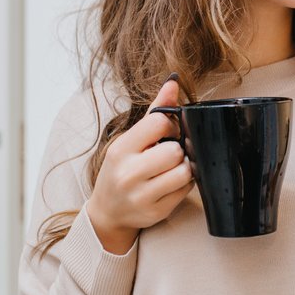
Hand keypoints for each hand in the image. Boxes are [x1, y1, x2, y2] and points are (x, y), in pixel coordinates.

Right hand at [84, 77, 192, 253]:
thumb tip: (174, 82)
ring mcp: (142, 196)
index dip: (170, 125)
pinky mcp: (156, 212)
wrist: (108, 212)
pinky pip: (186, 190)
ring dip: (184, 167)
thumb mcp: (130, 140)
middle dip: (177, 149)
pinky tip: (172, 181)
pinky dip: (184, 183)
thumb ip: (154, 112)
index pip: (158, 123)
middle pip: (174, 151)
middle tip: (170, 152)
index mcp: (121, 150)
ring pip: (184, 171)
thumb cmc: (121, 169)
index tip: (167, 131)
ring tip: (173, 166)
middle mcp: (128, 174)